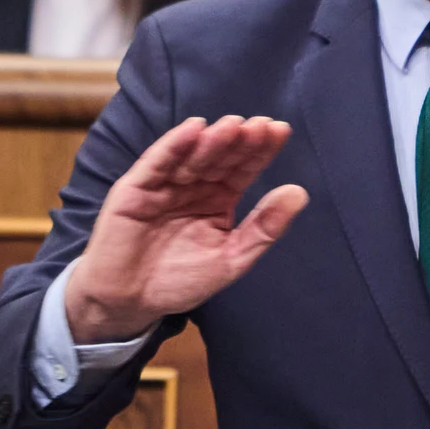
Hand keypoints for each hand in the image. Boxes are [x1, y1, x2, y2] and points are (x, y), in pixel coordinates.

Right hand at [65, 115, 308, 340]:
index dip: (260, 150)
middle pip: (220, 157)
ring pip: (192, 155)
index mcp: (218, 198)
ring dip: (212, 140)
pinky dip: (174, 145)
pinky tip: (194, 129)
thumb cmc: (179, 281)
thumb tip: (299, 193)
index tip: (281, 131)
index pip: (243, 168)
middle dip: (240, 141)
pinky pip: (157, 163)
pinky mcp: (135, 188)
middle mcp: (193, 186)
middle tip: (260, 126)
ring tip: (233, 126)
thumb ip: (264, 228)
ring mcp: (164, 184)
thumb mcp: (231, 258)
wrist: (129, 302)